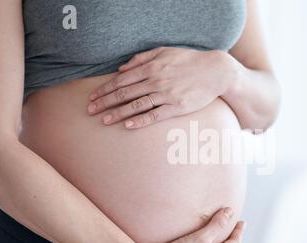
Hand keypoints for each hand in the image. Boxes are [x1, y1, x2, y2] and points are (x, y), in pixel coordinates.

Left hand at [87, 47, 236, 128]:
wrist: (215, 72)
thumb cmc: (189, 60)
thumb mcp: (165, 52)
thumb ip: (142, 58)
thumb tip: (122, 68)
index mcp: (151, 67)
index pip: (122, 80)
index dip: (105, 89)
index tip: (93, 97)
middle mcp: (156, 81)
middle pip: (125, 93)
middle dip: (105, 102)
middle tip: (90, 111)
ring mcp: (166, 95)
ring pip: (136, 105)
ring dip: (118, 113)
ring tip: (104, 121)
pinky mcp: (177, 107)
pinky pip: (155, 115)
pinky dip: (140, 120)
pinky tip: (128, 125)